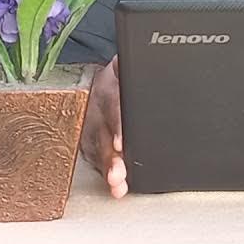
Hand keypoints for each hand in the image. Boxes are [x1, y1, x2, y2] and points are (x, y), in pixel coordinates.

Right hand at [79, 56, 127, 197]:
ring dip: (106, 169)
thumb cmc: (120, 76)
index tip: (121, 143)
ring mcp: (88, 124)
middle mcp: (94, 106)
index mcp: (107, 85)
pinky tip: (112, 185)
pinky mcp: (86, 139)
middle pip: (101, 134)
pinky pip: (93, 156)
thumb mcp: (126, 65)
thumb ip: (135, 67)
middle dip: (110, 157)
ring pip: (96, 149)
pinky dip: (103, 172)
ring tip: (117, 185)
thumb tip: (157, 58)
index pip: (113, 104)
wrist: (99, 80)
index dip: (116, 124)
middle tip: (118, 175)